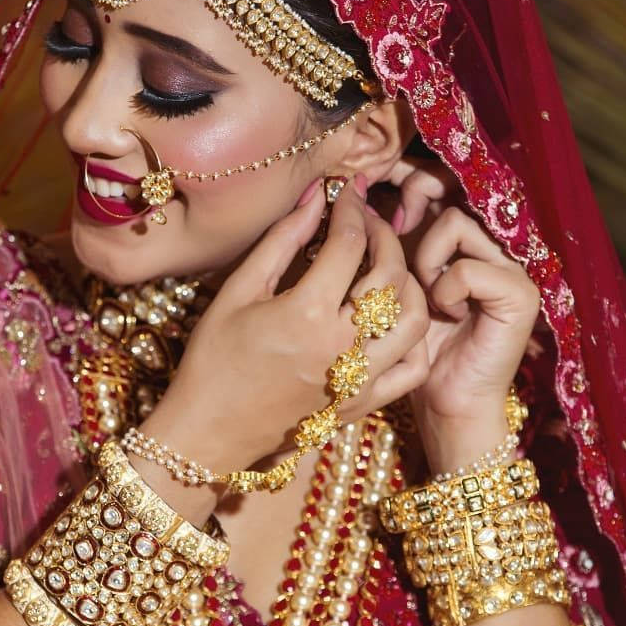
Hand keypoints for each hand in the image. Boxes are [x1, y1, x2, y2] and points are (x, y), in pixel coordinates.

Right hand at [143, 175, 429, 475]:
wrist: (210, 431)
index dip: (351, 209)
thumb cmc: (214, 360)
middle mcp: (342, 347)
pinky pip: (413, 366)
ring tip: (386, 264)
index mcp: (306, 314)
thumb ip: (281, 242)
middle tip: (369, 219)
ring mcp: (359, 380)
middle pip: (390, 274)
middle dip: (384, 234)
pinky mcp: (364, 404)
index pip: (348, 244)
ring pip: (414, 317)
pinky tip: (395, 316)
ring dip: (408, 280)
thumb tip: (315, 200)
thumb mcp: (238, 292)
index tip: (348, 193)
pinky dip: (414, 335)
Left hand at [387, 156, 540, 471]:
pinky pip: (466, 268)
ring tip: (424, 290)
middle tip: (396, 225)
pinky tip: (446, 313)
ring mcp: (509, 265)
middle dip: (414, 198)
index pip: (442, 182)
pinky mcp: (519, 293)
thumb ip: (385, 241)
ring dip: (425, 256)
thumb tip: (355, 197)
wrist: (444, 402)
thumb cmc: (410, 347)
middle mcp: (490, 244)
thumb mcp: (391, 284)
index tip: (375, 184)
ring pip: (454, 223)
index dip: (409, 176)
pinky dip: (445, 290)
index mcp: (460, 238)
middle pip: (450, 190)